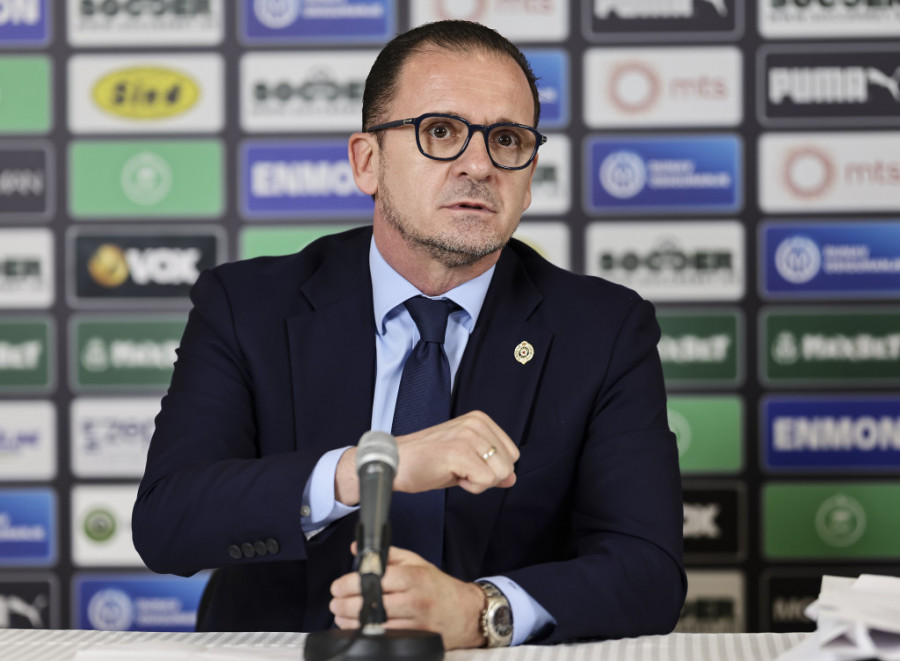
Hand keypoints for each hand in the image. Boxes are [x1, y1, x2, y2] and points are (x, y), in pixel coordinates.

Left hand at [330, 545, 485, 649]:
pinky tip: (356, 628)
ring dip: (351, 622)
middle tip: (334, 603)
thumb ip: (386, 554)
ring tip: (340, 616)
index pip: (375, 579)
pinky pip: (385, 638)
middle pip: (371, 603)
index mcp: (413, 577)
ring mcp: (415, 623)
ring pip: (375, 624)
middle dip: (345, 604)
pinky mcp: (416, 639)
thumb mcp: (416, 562)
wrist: (466, 612)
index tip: (337, 586)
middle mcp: (414, 600)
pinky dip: (366, 634)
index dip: (350, 583)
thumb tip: (358, 549)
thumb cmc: (438, 585)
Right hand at [335, 411, 518, 505]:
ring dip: (478, 482)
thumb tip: (512, 478)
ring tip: (454, 470)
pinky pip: (485, 481)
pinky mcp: (459, 452)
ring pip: (500, 473)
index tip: (466, 464)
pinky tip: (450, 474)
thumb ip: (491, 467)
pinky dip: (470, 486)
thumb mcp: (465, 461)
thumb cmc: (425, 460)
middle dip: (487, 476)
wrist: (394, 462)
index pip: (512, 453)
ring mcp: (468, 436)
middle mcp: (476, 423)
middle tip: (459, 469)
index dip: (491, 468)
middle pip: (509, 464)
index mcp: (479, 420)